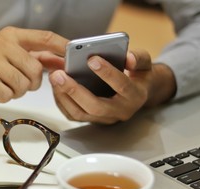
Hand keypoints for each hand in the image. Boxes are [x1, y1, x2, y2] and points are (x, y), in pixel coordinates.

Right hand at [0, 26, 66, 101]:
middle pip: (35, 69)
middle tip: (21, 83)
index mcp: (12, 35)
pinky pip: (7, 94)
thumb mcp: (9, 54)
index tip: (73, 55)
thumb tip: (61, 64)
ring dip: (17, 91)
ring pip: (22, 84)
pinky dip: (5, 97)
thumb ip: (34, 57)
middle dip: (32, 83)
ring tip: (6, 85)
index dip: (61, 47)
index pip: (44, 37)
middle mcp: (1, 43)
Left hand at [48, 49, 176, 123]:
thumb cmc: (137, 74)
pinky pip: (73, 115)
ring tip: (54, 77)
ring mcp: (104, 118)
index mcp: (135, 96)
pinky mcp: (92, 120)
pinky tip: (55, 85)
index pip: (122, 86)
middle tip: (59, 74)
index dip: (107, 73)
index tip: (91, 59)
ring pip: (80, 113)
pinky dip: (61, 101)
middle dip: (74, 90)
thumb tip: (128, 57)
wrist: (136, 92)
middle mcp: (120, 111)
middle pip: (95, 106)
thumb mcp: (144, 63)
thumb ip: (138, 57)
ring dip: (64, 96)